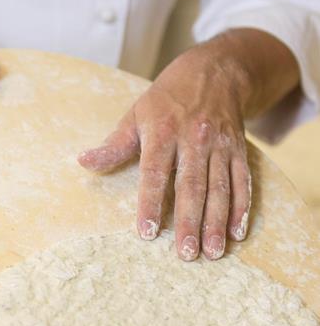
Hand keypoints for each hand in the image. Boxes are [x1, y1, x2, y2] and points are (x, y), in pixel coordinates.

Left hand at [78, 38, 252, 260]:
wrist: (216, 70)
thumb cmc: (167, 98)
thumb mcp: (136, 114)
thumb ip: (114, 144)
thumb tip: (83, 162)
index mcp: (163, 131)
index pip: (154, 173)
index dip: (150, 203)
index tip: (147, 233)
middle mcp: (194, 139)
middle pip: (192, 186)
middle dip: (190, 222)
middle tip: (186, 255)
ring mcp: (220, 145)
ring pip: (220, 189)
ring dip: (216, 223)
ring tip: (213, 253)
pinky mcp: (239, 149)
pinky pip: (242, 181)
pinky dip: (241, 207)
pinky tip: (237, 233)